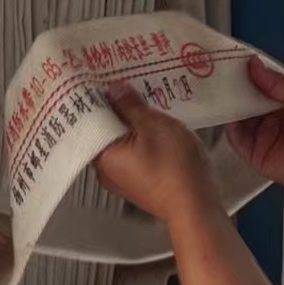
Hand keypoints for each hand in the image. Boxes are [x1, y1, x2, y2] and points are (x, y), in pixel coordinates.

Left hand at [94, 86, 215, 225]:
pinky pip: (132, 153)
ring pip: (119, 141)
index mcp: (101, 155)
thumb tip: (116, 91)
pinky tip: (153, 128)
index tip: (101, 78)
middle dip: (115, 108)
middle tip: (125, 86)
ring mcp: (122, 177)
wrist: (196, 206)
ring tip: (143, 103)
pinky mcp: (138, 181)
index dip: (95, 95)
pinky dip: (139, 139)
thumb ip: (131, 106)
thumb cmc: (175, 171)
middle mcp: (105, 169)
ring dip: (129, 123)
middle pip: (102, 129)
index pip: (86, 118)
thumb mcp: (154, 126)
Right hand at [225, 59, 283, 196]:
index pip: (262, 85)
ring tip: (219, 93)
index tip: (233, 64)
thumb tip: (254, 64)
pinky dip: (230, 129)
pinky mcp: (257, 155)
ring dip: (231, 108)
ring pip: (239, 120)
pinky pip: (238, 141)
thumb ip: (275, 79)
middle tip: (220, 76)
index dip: (248, 75)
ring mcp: (265, 136)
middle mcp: (275, 117)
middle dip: (236, 90)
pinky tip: (227, 116)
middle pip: (247, 101)